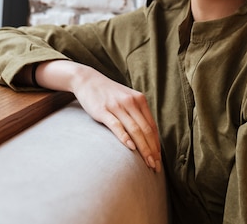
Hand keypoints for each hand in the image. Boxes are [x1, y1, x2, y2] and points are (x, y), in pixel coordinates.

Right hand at [35, 61, 161, 172]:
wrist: (87, 80)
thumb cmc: (108, 94)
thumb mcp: (126, 99)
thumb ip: (137, 114)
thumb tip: (148, 136)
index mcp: (139, 100)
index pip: (152, 126)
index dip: (156, 144)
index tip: (158, 159)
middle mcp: (131, 102)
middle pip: (146, 130)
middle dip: (152, 150)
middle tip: (156, 166)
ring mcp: (117, 106)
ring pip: (135, 129)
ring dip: (143, 148)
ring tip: (147, 162)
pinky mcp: (103, 110)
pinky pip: (117, 125)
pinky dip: (125, 137)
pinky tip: (131, 148)